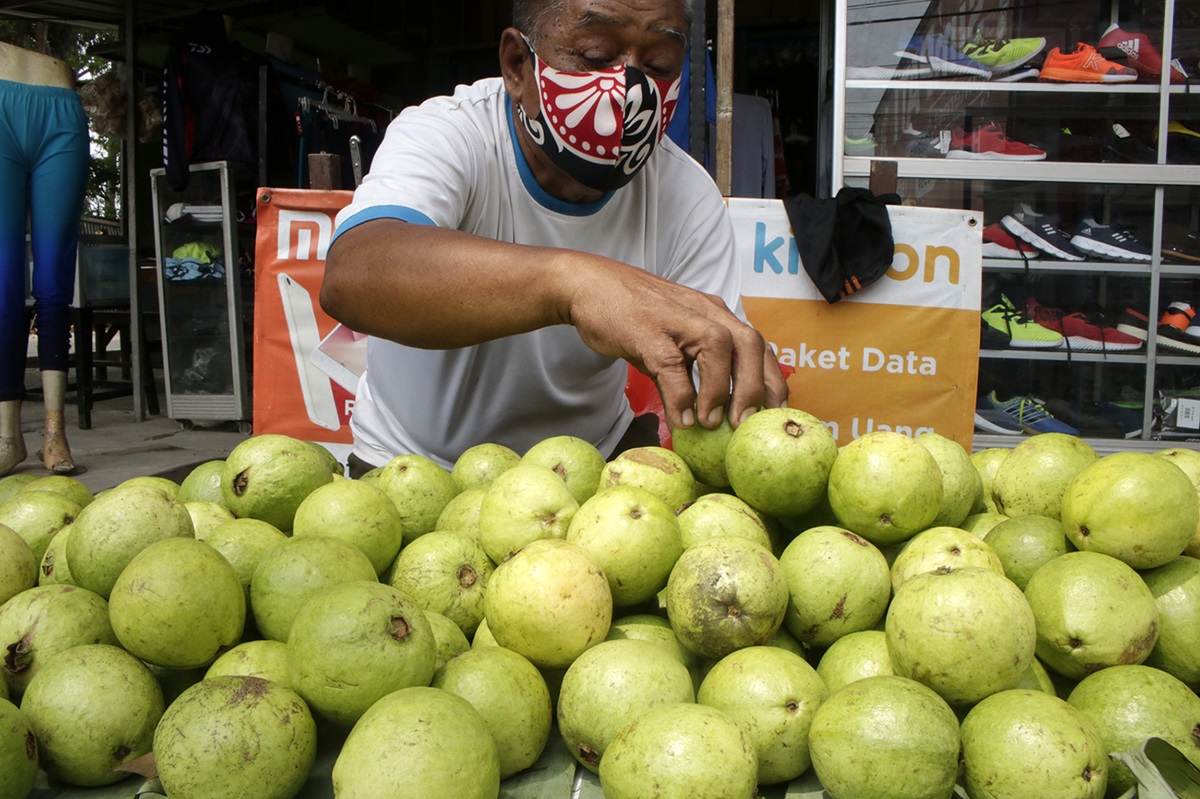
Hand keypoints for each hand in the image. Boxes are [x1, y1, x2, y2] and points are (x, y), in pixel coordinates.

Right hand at [560, 258, 788, 430]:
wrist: (589, 286)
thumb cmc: (633, 317)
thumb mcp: (671, 344)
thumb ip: (690, 374)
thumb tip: (702, 419)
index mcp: (715, 315)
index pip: (758, 346)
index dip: (773, 381)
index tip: (776, 413)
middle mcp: (705, 312)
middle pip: (750, 343)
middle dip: (756, 387)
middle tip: (746, 423)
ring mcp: (677, 319)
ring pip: (718, 347)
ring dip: (721, 389)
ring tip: (714, 423)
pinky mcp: (648, 331)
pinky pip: (672, 365)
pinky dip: (681, 396)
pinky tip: (683, 420)